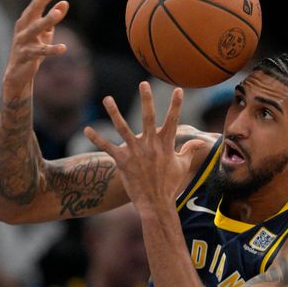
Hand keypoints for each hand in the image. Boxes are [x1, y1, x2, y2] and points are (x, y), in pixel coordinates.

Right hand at [4, 0, 69, 87]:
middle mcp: (23, 27)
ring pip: (35, 28)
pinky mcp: (26, 56)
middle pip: (34, 8)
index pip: (38, 0)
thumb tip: (64, 2)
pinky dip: (51, 50)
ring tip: (57, 14)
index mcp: (27, 19)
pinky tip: (64, 48)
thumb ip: (53, 18)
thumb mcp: (45, 33)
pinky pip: (40, 52)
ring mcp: (23, 41)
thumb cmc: (32, 49)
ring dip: (46, 20)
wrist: (17, 74)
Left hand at [84, 82, 205, 210]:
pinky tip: (87, 130)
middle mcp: (150, 144)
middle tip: (143, 83)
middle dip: (147, 99)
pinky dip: (96, 138)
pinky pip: (107, 147)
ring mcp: (135, 152)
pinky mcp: (122, 161)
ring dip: (114, 112)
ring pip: (123, 127)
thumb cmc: (170, 184)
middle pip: (148, 117)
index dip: (176, 105)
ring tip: (107, 98)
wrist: (156, 203)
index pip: (173, 120)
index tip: (178, 90)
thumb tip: (200, 142)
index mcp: (166, 144)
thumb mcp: (182, 166)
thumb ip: (189, 150)